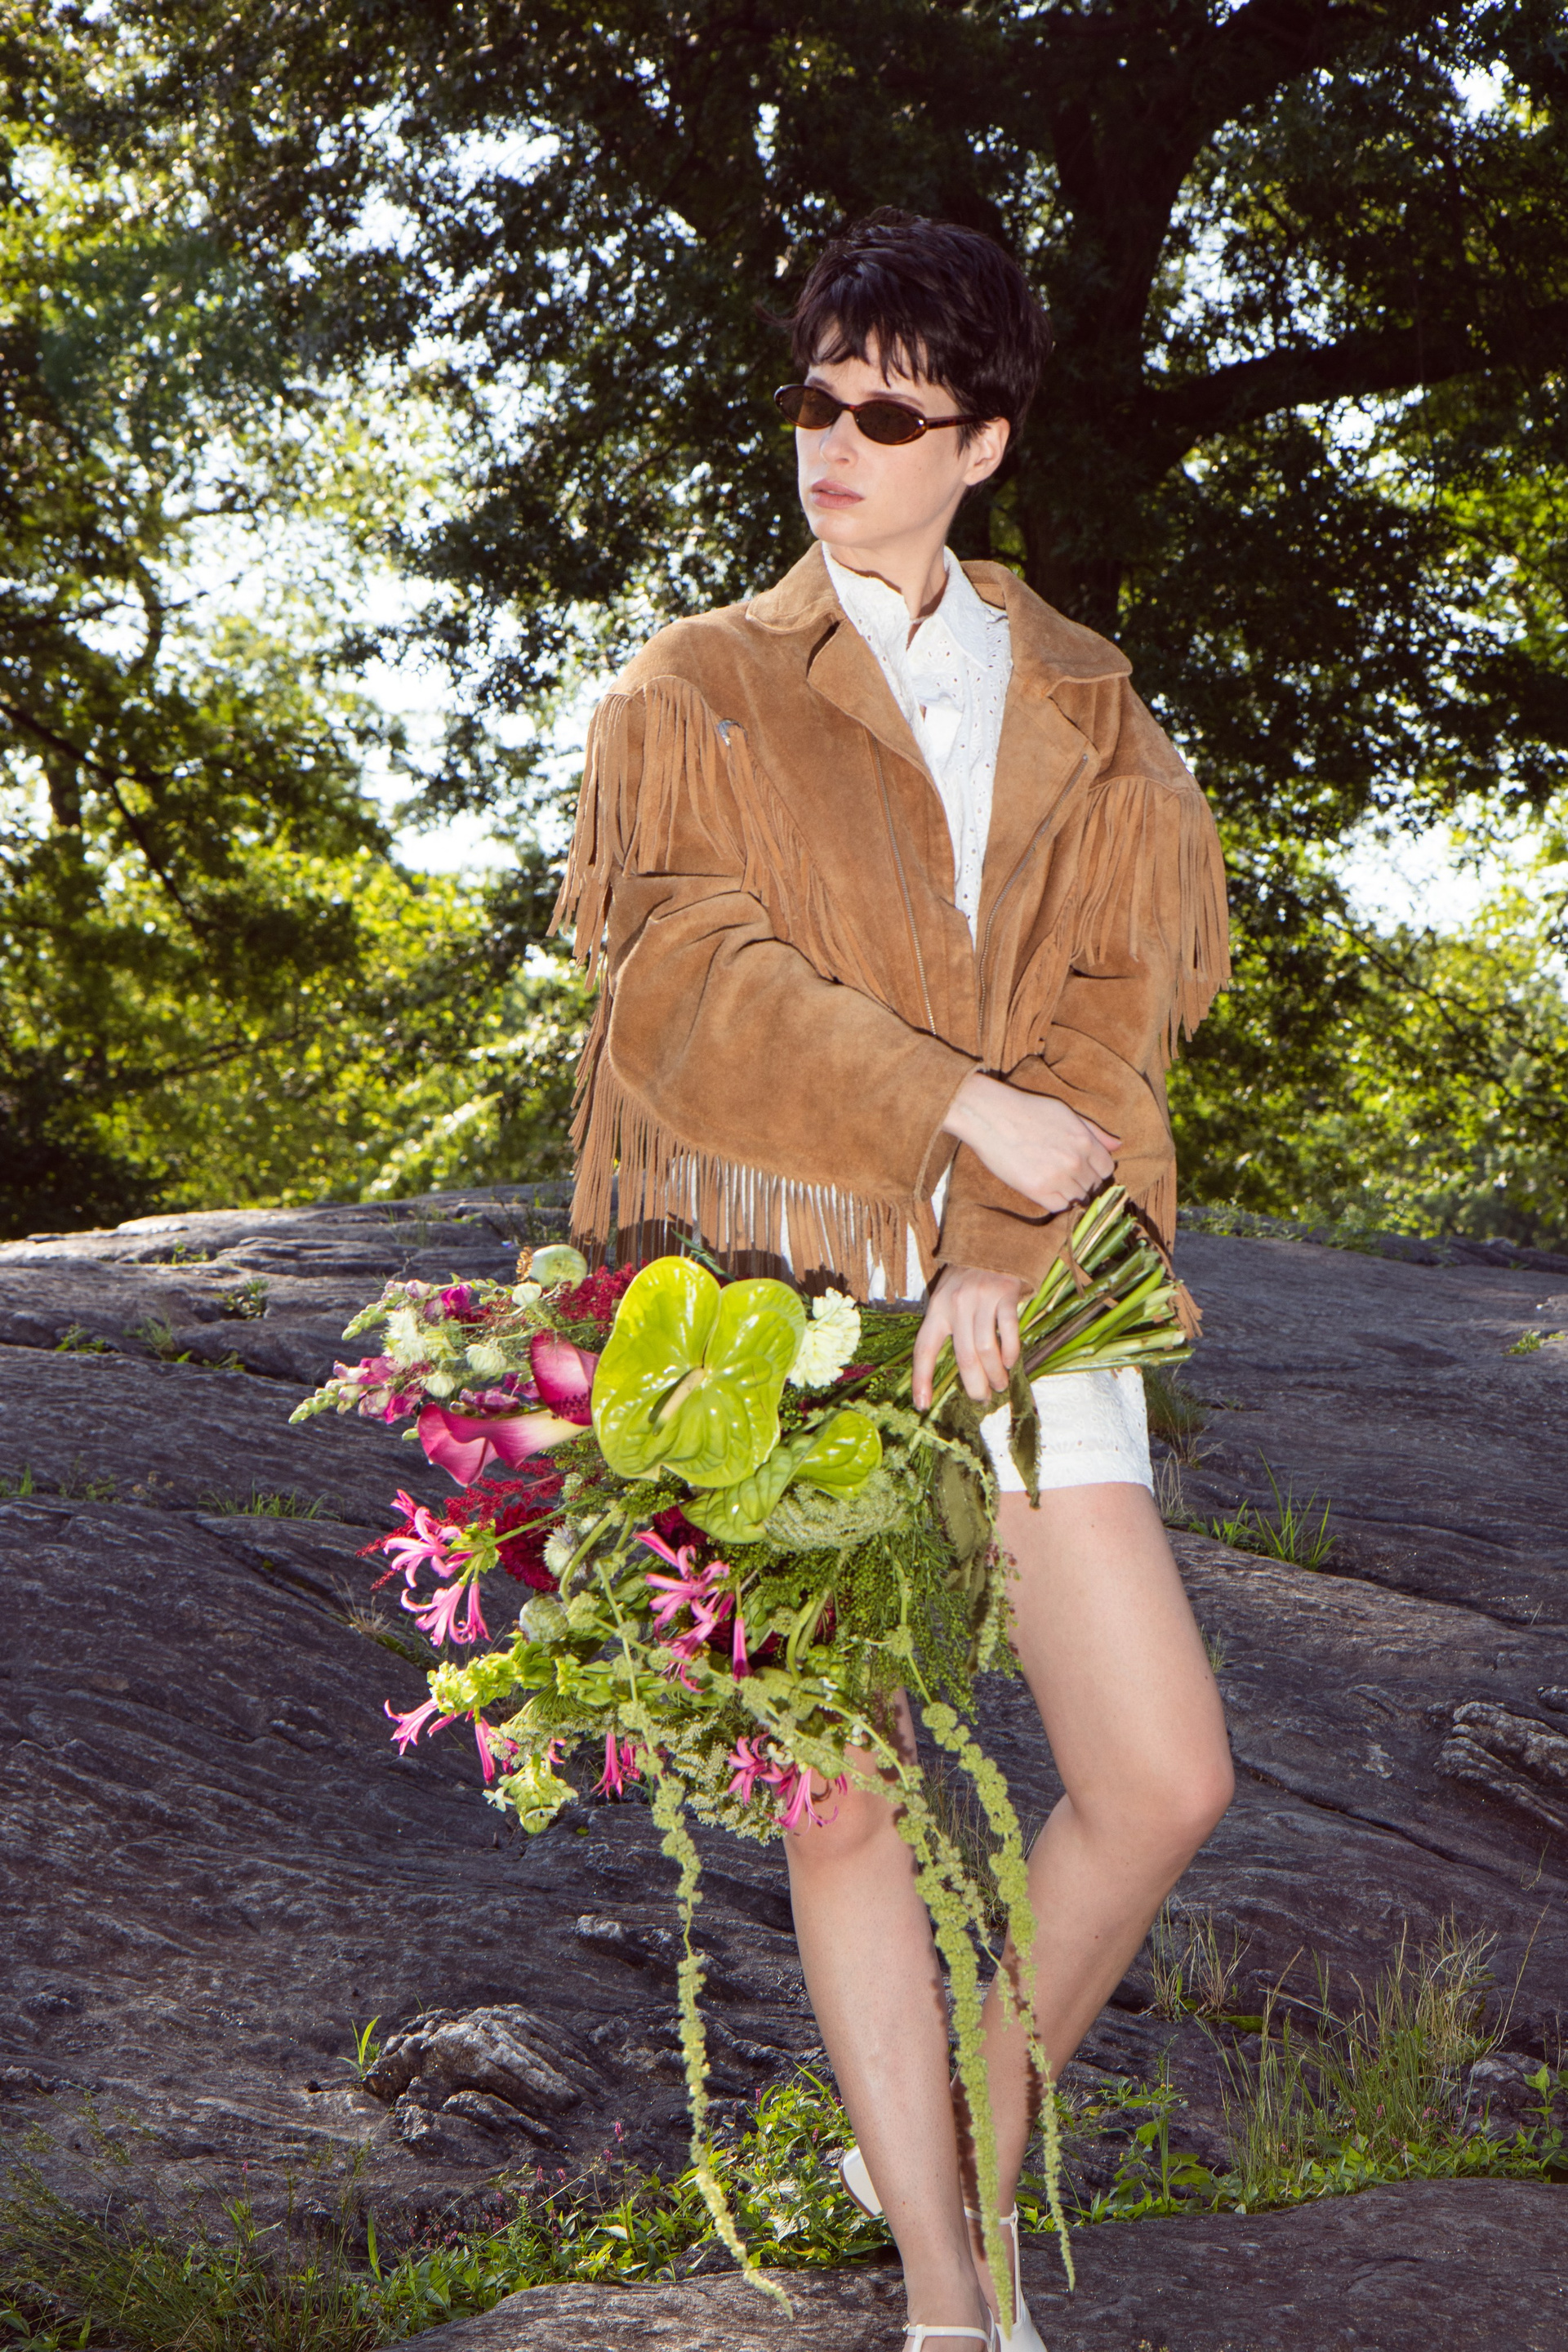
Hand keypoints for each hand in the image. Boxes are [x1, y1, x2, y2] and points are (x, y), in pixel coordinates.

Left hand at [912, 1263, 1031, 1409]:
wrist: (992, 1240)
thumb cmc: (968, 1275)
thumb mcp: (948, 1296)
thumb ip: (948, 1326)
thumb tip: (959, 1368)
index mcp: (937, 1308)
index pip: (924, 1348)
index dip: (921, 1378)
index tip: (922, 1404)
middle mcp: (956, 1304)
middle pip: (963, 1356)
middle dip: (973, 1385)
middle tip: (981, 1399)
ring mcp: (981, 1299)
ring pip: (986, 1349)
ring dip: (994, 1374)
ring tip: (999, 1386)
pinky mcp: (1005, 1294)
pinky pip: (1008, 1332)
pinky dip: (1010, 1352)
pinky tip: (1010, 1363)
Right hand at [942, 1072, 1118, 1211]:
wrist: (991, 1115)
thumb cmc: (1028, 1110)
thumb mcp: (1066, 1113)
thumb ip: (1094, 1131)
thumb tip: (1118, 1145)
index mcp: (1085, 1141)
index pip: (1107, 1169)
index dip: (1097, 1171)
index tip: (1086, 1170)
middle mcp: (1076, 1162)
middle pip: (1094, 1186)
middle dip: (1085, 1183)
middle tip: (1069, 1178)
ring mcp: (1057, 1177)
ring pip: (1079, 1199)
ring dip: (1072, 1194)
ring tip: (1058, 1185)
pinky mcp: (1037, 1190)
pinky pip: (1060, 1207)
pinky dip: (1058, 1202)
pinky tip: (1049, 1191)